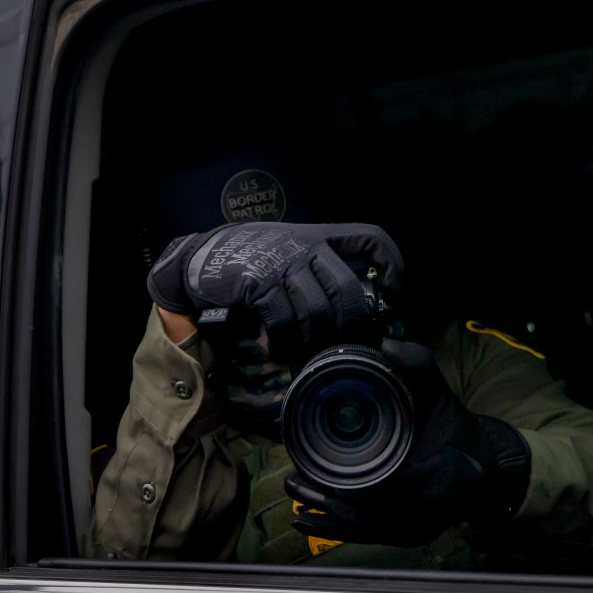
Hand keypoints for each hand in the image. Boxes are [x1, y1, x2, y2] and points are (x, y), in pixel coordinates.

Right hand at [146, 222, 402, 358]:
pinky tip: (280, 352)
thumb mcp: (293, 254)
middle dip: (352, 327)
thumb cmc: (255, 264)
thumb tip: (362, 314)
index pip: (372, 240)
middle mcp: (305, 245)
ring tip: (309, 356)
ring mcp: (282, 263)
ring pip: (318, 311)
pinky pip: (285, 321)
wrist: (199, 260)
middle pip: (347, 290)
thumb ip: (323, 271)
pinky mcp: (259, 283)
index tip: (393, 299)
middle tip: (348, 347)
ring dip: (316, 342)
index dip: (393, 268)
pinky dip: (286, 343)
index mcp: (321, 235)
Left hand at [285, 338, 530, 546]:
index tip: (320, 465)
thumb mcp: (443, 397)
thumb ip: (420, 368)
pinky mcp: (403, 537)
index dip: (353, 483)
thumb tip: (386, 344)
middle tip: (295, 476)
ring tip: (294, 490)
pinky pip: (364, 537)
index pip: (390, 489)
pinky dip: (333, 529)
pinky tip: (304, 519)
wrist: (482, 469)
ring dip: (324, 513)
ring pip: (362, 528)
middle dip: (327, 497)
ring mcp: (415, 531)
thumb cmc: (460, 433)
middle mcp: (428, 515)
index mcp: (443, 482)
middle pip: (368, 513)